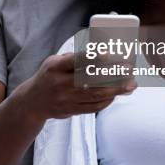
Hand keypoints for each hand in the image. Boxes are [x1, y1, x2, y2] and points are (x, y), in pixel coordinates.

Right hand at [19, 53, 136, 121]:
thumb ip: (74, 58)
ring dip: (116, 89)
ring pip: (95, 94)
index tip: (108, 54)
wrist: (33, 101)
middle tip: (129, 69)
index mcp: (55, 67)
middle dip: (113, 74)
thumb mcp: (54, 61)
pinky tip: (116, 94)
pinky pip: (93, 106)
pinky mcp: (71, 110)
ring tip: (131, 84)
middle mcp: (60, 83)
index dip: (91, 57)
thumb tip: (102, 54)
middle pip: (90, 79)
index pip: (75, 60)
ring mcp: (66, 99)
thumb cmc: (49, 75)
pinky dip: (107, 100)